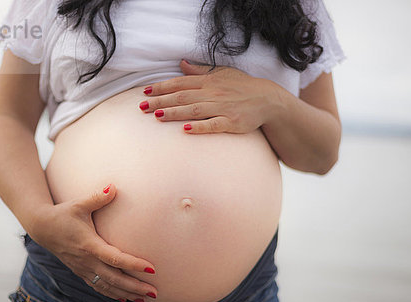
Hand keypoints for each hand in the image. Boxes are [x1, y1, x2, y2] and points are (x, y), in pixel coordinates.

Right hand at [27, 184, 157, 301]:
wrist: (42, 228)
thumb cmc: (63, 214)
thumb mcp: (79, 204)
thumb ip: (97, 197)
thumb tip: (113, 186)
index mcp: (89, 245)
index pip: (115, 259)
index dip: (133, 264)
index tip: (151, 268)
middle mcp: (87, 261)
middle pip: (114, 279)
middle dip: (135, 287)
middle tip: (155, 292)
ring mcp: (83, 269)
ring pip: (107, 287)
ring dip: (127, 294)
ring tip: (146, 299)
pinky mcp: (81, 272)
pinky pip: (98, 287)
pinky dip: (113, 294)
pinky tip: (126, 299)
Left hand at [139, 59, 275, 133]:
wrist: (267, 100)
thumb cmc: (243, 87)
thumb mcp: (222, 74)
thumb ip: (200, 71)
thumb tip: (182, 64)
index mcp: (209, 82)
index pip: (181, 83)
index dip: (162, 87)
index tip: (146, 91)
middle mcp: (213, 93)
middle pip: (182, 97)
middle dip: (161, 101)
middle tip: (143, 106)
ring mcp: (222, 108)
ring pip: (194, 110)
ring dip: (175, 113)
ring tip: (158, 116)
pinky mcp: (231, 122)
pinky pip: (213, 125)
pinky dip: (199, 127)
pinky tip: (186, 129)